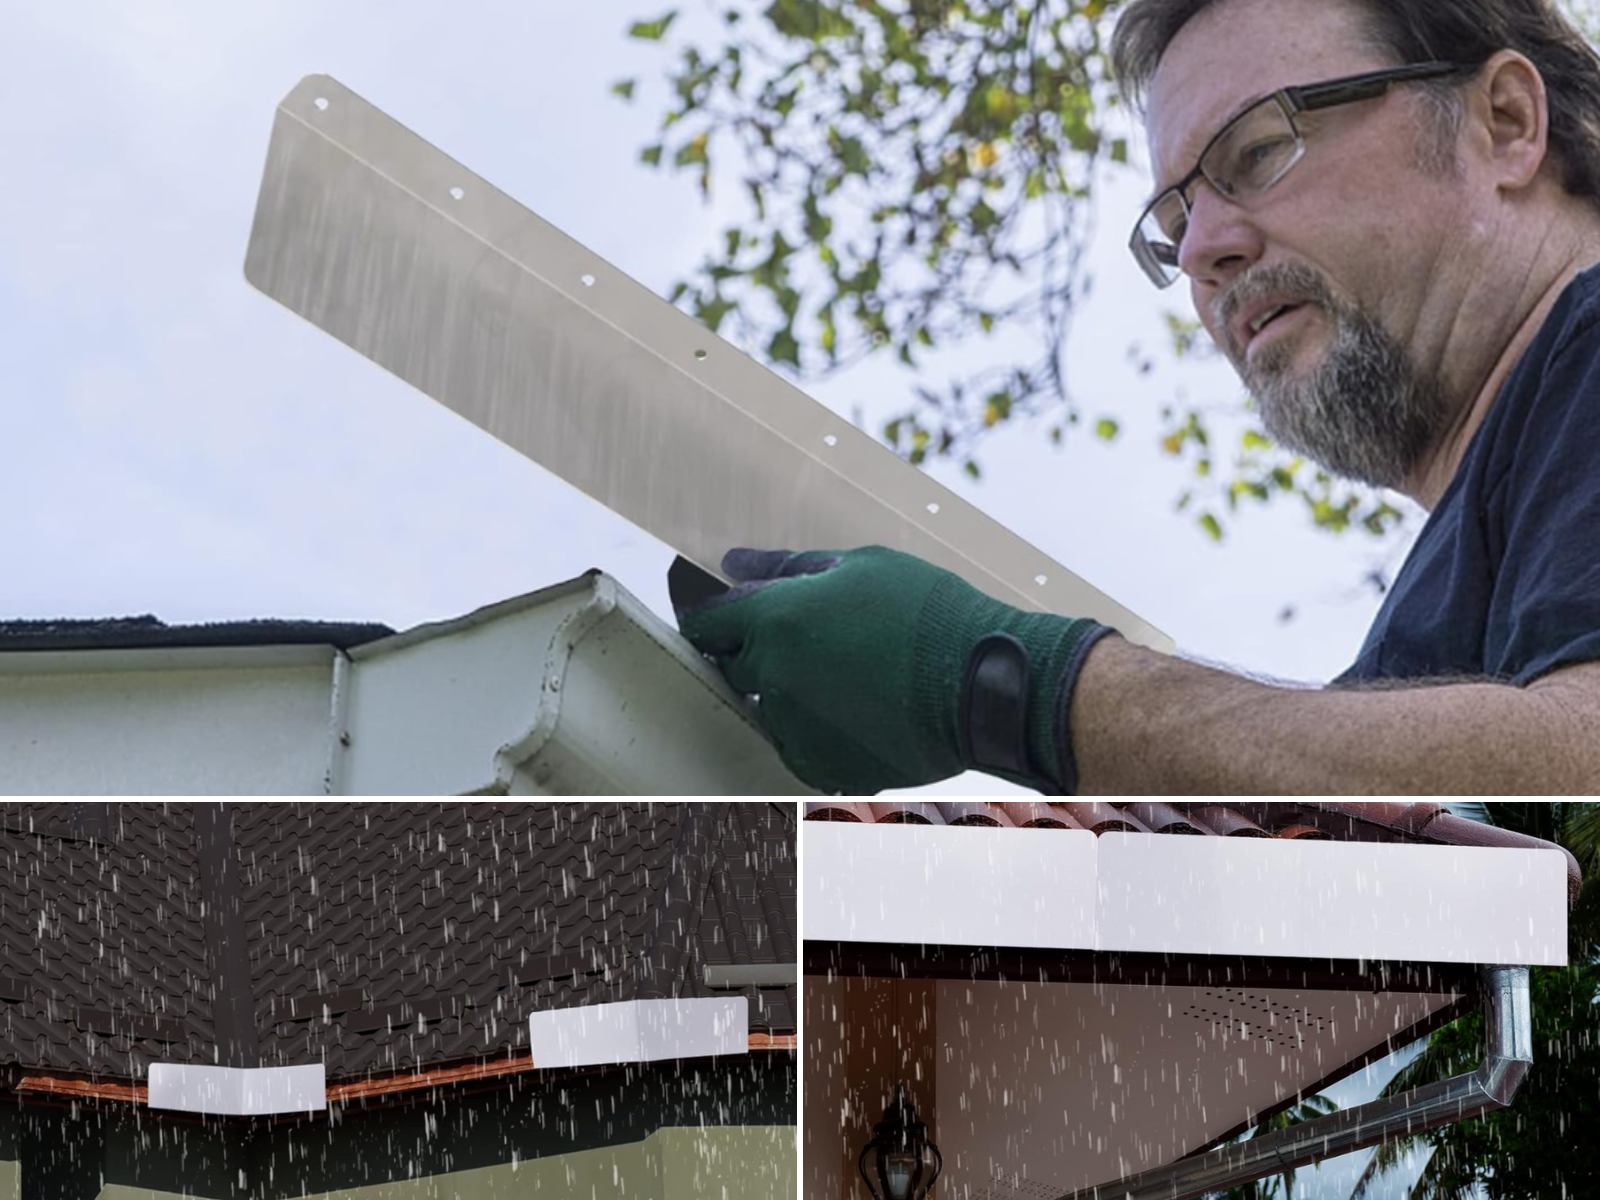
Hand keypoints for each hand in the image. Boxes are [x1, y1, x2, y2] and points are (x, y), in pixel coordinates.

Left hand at [673, 545, 1111, 794]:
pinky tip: (857, 707)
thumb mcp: (860, 566)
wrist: (987, 685)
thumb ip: (787, 568)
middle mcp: (771, 677)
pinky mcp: (819, 765)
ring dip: (787, 690)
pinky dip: (813, 727)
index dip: (713, 616)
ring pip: (765, 707)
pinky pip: (794, 743)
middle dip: (758, 650)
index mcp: (775, 619)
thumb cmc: (929, 613)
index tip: (726, 614)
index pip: (707, 623)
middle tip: (811, 639)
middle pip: (733, 665)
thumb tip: (735, 563)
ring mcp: (793, 727)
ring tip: (847, 674)